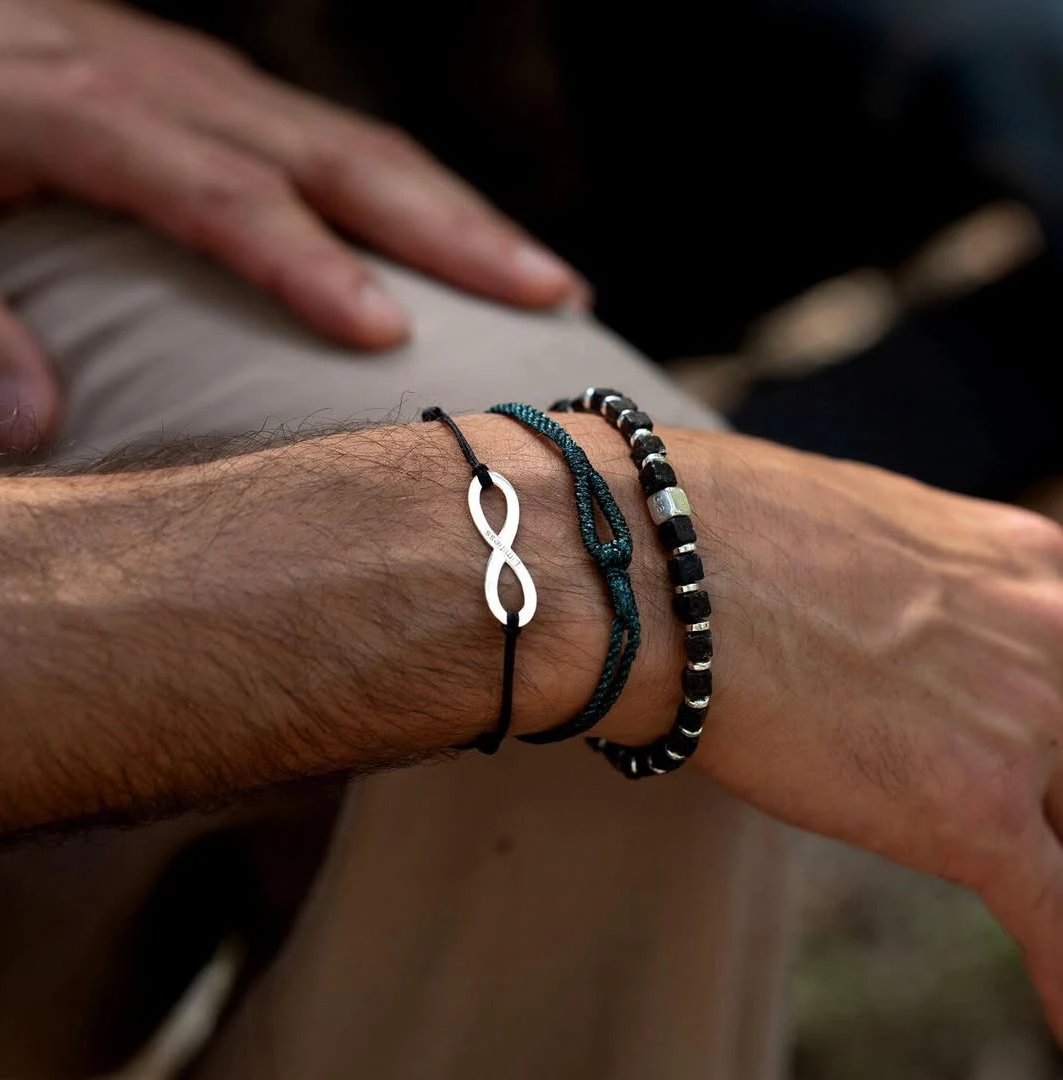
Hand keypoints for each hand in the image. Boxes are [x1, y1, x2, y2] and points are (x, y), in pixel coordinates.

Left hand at [0, 0, 584, 450]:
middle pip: (337, 152)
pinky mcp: (211, 86)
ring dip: (458, 212)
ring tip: (545, 280)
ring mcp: (199, 75)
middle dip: (453, 228)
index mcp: (85, 107)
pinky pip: (331, 137)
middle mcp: (168, 79)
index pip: (225, 193)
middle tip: (552, 296)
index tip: (388, 334)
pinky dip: (407, 196)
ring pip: (356, 141)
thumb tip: (36, 428)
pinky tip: (453, 244)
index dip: (310, 262)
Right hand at [663, 431, 1062, 1040]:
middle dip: (1032, 784)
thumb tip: (887, 629)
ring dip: (1039, 855)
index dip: (1037, 725)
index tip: (1014, 758)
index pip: (1061, 666)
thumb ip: (913, 590)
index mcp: (1024, 563)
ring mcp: (1024, 724)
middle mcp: (1050, 634)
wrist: (659, 576)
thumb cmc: (719, 535)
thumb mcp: (860, 533)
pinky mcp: (970, 810)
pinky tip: (1060, 1013)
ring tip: (1013, 888)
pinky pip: (1057, 919)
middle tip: (969, 792)